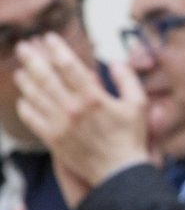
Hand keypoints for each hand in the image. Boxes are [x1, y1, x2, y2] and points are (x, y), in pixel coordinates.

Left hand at [14, 33, 148, 199]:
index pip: (69, 66)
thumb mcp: (139, 105)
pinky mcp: (53, 138)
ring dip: (25, 80)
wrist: (119, 172)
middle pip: (45, 77)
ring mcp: (60, 124)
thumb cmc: (131, 137)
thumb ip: (127, 79)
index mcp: (93, 97)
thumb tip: (115, 61)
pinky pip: (31, 118)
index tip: (49, 37)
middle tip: (24, 46)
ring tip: (20, 70)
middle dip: (32, 59)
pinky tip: (24, 99)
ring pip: (35, 96)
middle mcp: (72, 108)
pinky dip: (24, 106)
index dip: (57, 48)